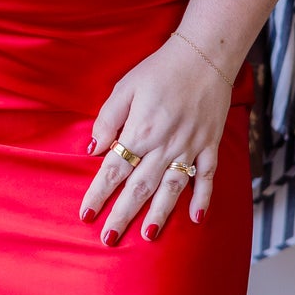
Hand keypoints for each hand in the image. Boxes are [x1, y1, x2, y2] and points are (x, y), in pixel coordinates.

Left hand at [79, 35, 233, 243]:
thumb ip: (108, 119)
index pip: (113, 169)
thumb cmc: (160, 69)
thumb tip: (93, 149)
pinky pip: (206, 177)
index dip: (98, 193)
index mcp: (141, 130)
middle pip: (140, 187)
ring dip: (159, 214)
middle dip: (122, 215)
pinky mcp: (209, 144)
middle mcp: (165, 145)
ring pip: (172, 189)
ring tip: (148, 237)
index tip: (86, 214)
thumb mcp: (125, 87)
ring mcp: (190, 147)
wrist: (204, 54)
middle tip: (109, 240)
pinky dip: (202, 198)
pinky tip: (195, 219)